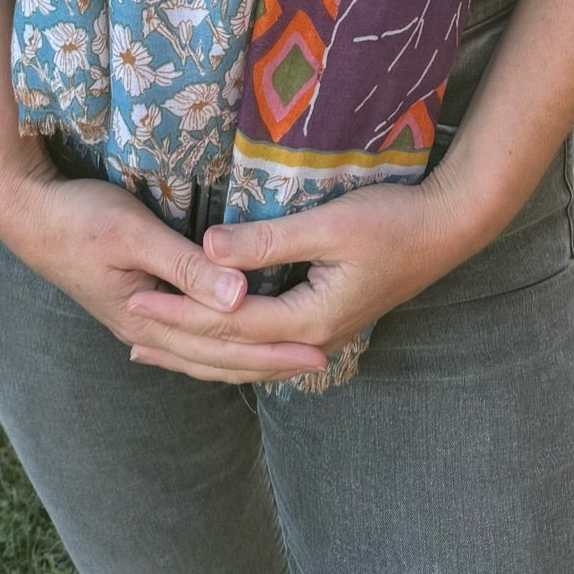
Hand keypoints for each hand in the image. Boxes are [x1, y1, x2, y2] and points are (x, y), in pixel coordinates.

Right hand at [0, 171, 331, 384]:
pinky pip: (186, 338)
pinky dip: (212, 347)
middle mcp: (146, 328)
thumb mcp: (134, 233)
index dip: (273, 347)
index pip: (224, 342)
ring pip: (201, 353)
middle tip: (320, 361)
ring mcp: (138, 319)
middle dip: (269, 361)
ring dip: (243, 360)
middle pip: (217, 357)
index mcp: (149, 317)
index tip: (318, 348)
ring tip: (284, 362)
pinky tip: (222, 347)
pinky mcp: (135, 303)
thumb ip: (185, 265)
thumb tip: (239, 297)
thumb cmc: (79, 217)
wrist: (26, 214)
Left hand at [122, 177, 469, 382]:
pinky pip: (263, 342)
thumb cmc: (392, 220)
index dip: (178, 311)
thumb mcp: (328, 224)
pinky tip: (212, 334)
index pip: (227, 324)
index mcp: (308, 320)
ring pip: (246, 353)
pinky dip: (228, 341)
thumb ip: (268, 240)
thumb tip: (208, 248)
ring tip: (154, 346)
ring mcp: (320, 334)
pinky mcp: (325, 320)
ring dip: (199, 348)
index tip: (135, 297)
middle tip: (127, 330)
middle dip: (178, 340)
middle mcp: (311, 339)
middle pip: (231, 349)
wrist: (447, 228)